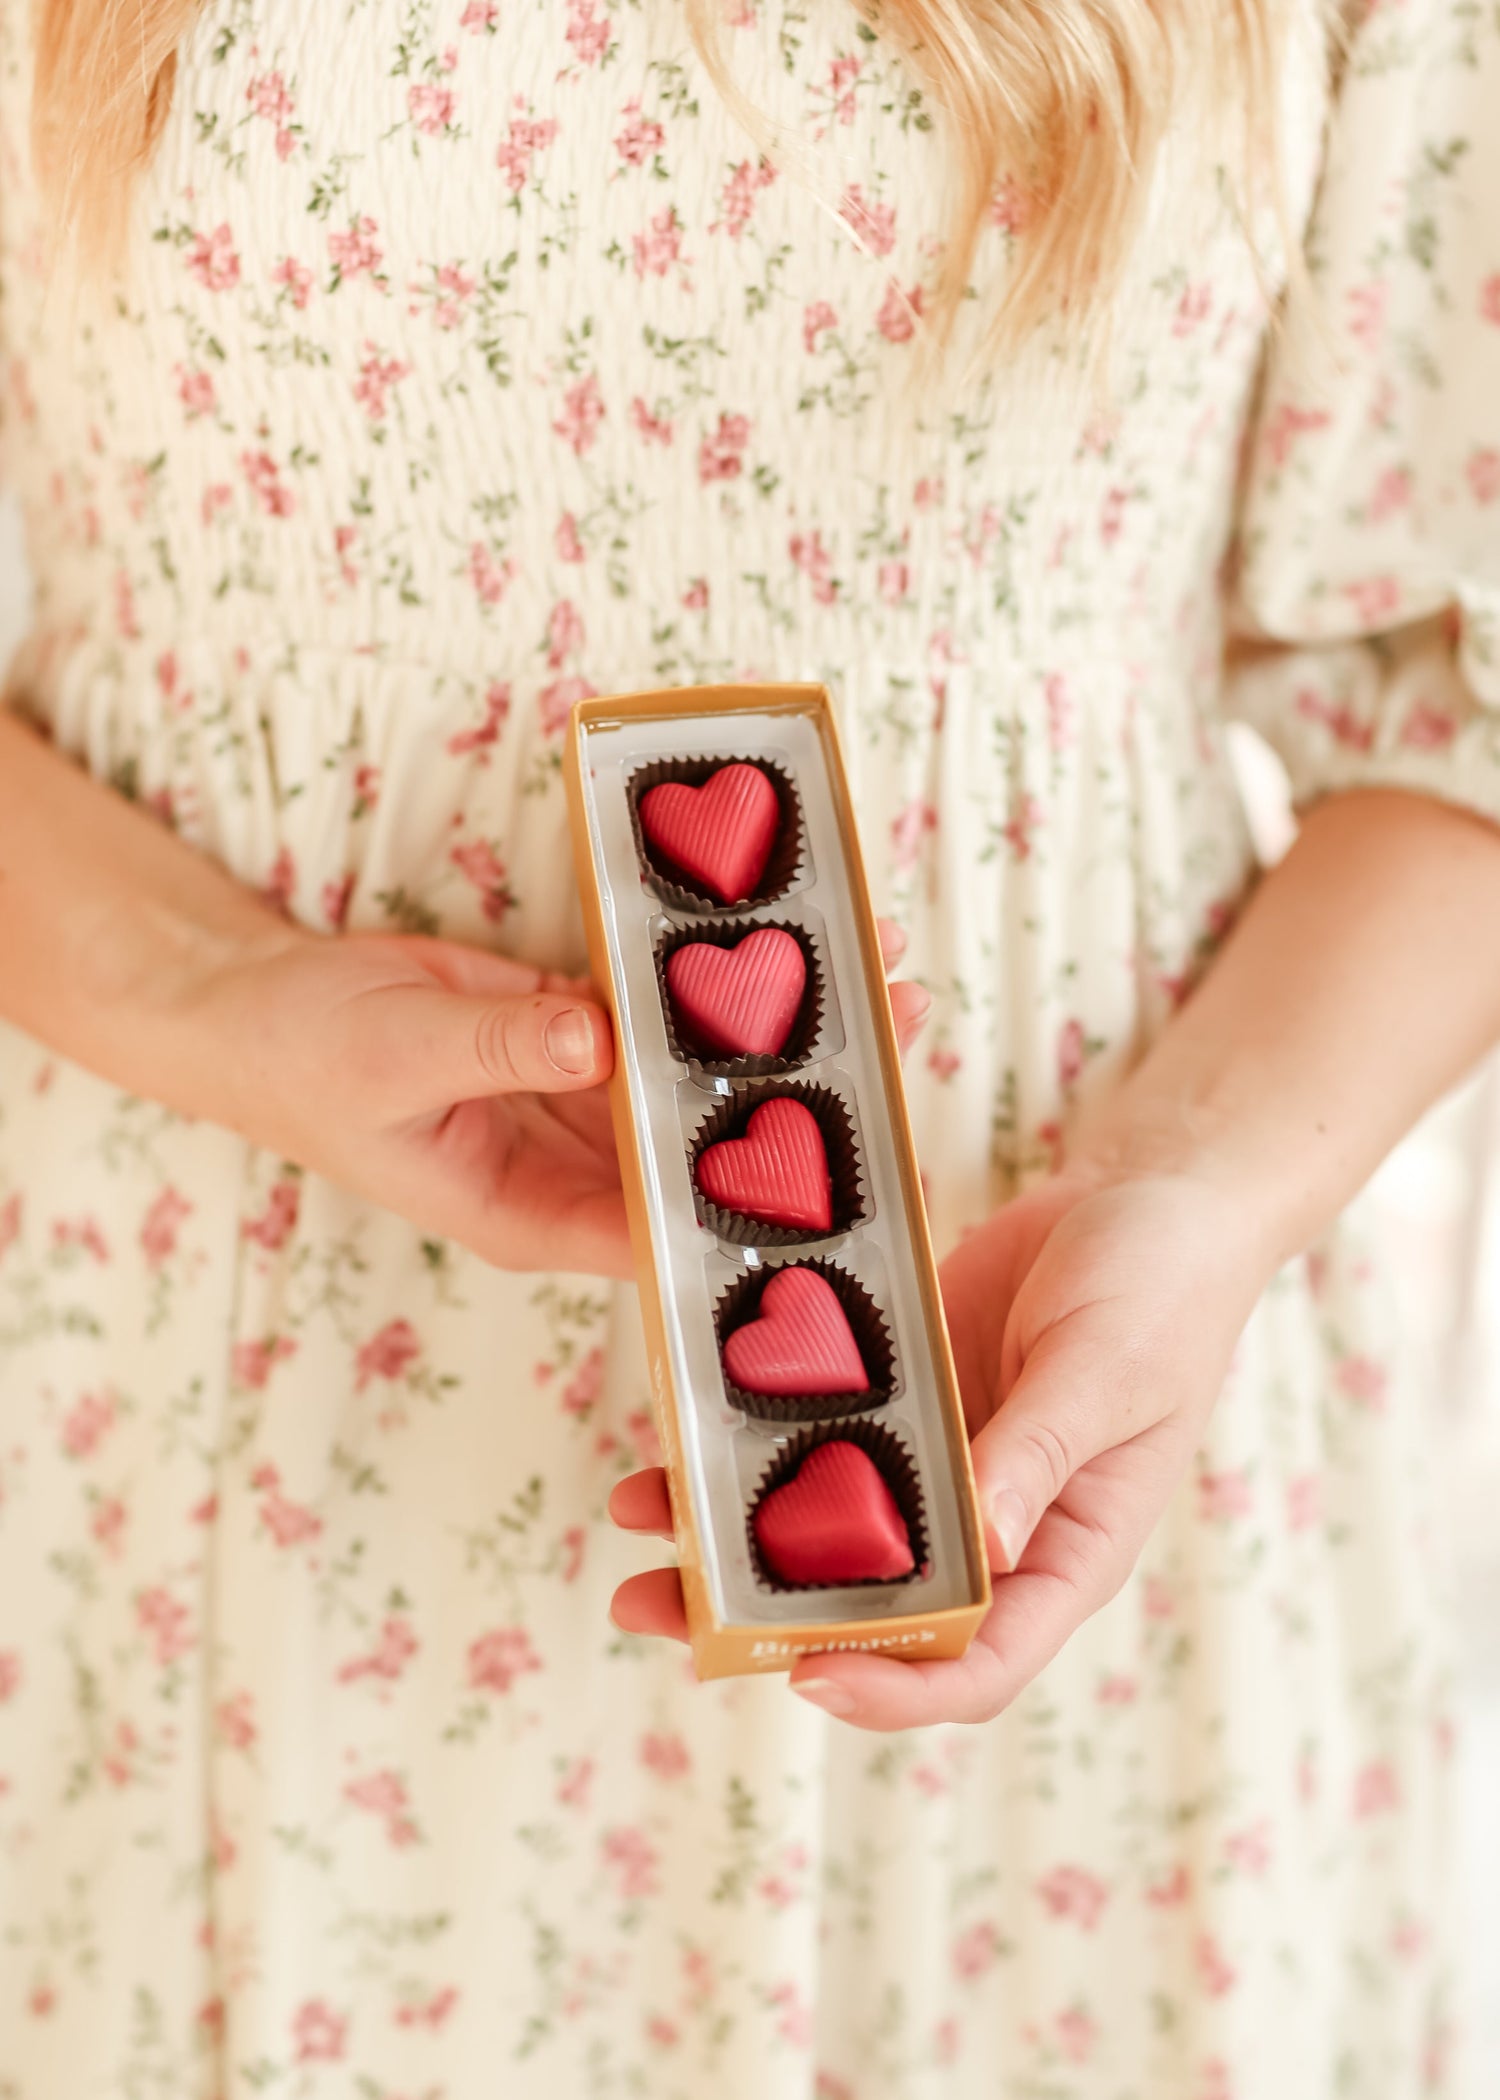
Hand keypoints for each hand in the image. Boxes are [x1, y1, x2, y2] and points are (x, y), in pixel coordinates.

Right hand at [181, 918, 927, 1281]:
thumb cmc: (304, 1061)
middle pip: (703, 1153)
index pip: (666, 1230)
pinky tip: (777, 947)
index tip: (845, 1173)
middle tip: (893, 1046)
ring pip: (694, 1077)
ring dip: (769, 1036)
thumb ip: (499, 1048)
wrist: (257, 1006)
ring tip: (866, 980)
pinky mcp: (576, 1035)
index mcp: (535, 1214)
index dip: (755, 1209)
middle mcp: (576, 1169)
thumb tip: (598, 1039)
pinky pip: (657, 1014)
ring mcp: (582, 1100)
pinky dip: (706, 983)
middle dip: (794, 1110)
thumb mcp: (395, 1059)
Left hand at [609, 1162, 1275, 1720]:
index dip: (894, 1685)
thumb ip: (1038, 1452)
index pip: (978, 1662)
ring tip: (632, 1522)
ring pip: (828, 1530)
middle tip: (654, 1610)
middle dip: (764, 1620)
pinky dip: (753, 1446)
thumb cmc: (1163, 1288)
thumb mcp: (1108, 1370)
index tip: (805, 1674)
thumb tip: (978, 1549)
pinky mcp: (904, 1398)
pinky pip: (820, 1438)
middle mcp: (994, 1528)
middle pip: (874, 1612)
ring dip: (730, 1536)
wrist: (1149, 1189)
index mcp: (1065, 1552)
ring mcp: (942, 1463)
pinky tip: (681, 1436)